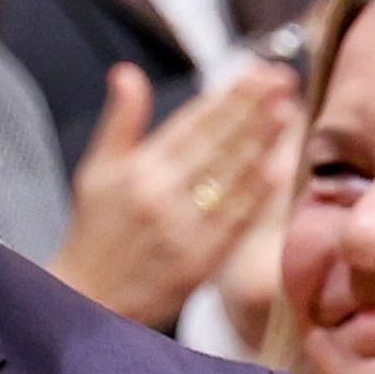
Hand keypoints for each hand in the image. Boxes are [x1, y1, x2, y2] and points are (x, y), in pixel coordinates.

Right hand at [53, 59, 298, 329]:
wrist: (86, 302)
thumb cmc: (94, 232)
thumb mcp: (96, 170)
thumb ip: (120, 121)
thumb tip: (127, 72)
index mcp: (138, 169)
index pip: (191, 123)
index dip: (227, 96)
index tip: (256, 73)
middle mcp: (161, 195)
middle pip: (217, 143)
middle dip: (253, 109)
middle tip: (284, 79)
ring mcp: (182, 229)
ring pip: (230, 178)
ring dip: (262, 143)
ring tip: (288, 111)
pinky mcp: (198, 262)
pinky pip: (234, 221)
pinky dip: (257, 194)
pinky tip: (279, 168)